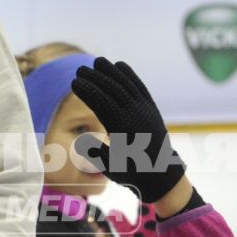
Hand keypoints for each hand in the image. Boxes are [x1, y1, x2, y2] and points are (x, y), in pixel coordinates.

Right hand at [69, 57, 190, 211]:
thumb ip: (96, 154)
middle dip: (95, 77)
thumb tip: (83, 141)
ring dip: (111, 71)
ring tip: (97, 61)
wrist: (162, 174)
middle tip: (79, 69)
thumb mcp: (111, 168)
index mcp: (123, 130)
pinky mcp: (151, 108)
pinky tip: (120, 65)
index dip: (88, 91)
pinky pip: (139, 87)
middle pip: (113, 90)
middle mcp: (136, 116)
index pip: (102, 104)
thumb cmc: (132, 173)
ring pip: (126, 85)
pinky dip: (129, 75)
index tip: (74, 83)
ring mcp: (145, 110)